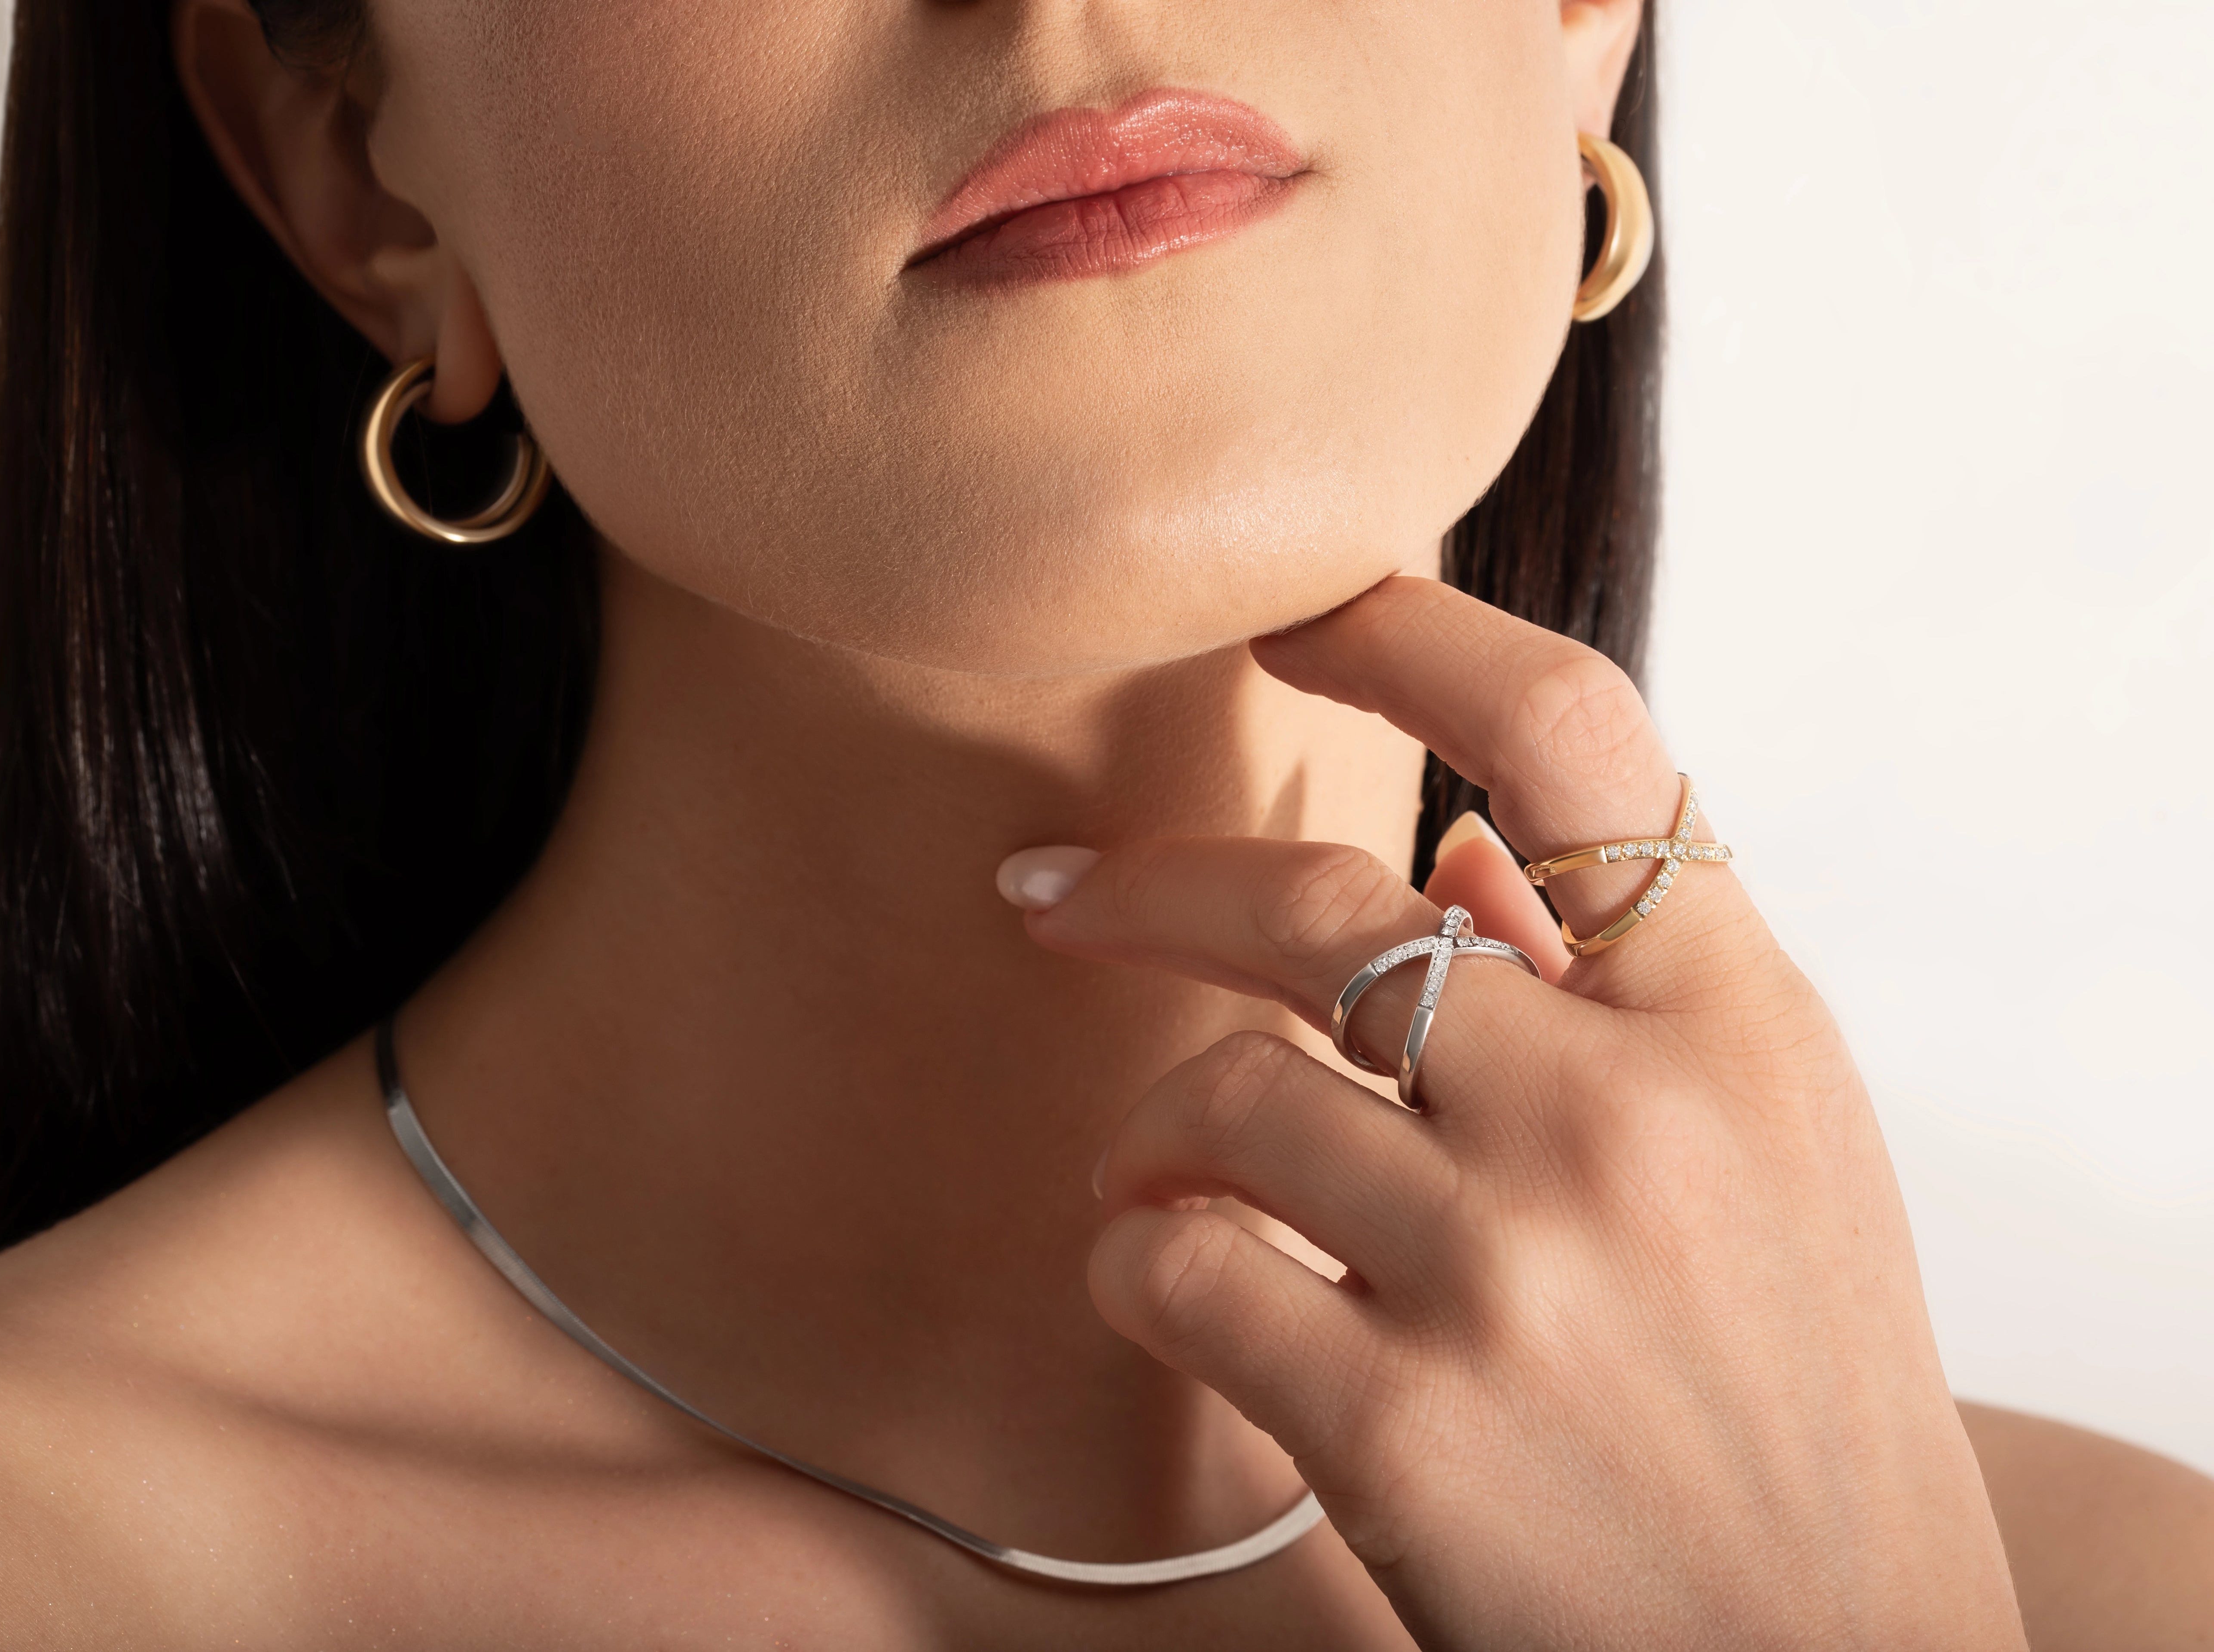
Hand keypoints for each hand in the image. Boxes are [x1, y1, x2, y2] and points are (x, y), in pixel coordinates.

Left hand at [1011, 578, 2023, 1648]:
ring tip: (1149, 1174)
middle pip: (1317, 904)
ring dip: (1148, 1126)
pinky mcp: (1404, 1425)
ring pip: (1222, 1093)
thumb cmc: (1788, 1394)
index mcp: (1738, 1020)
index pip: (1570, 731)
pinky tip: (1167, 1280)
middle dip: (1145, 885)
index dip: (1409, 629)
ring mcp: (1514, 1268)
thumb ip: (1628, 994)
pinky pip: (1173, 1266)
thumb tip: (1474, 852)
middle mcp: (1628, 1115)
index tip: (1293, 601)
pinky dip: (1136, 1259)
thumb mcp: (1775, 1158)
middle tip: (1045, 894)